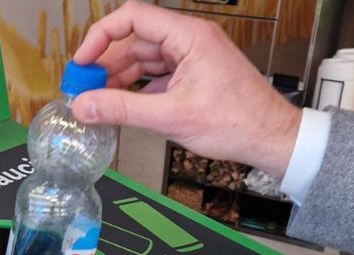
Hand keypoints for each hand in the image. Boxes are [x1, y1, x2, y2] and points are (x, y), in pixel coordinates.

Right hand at [72, 1, 300, 176]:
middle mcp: (190, 40)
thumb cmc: (238, 122)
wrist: (271, 138)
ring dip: (120, 78)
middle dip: (107, 63)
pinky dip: (137, 89)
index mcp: (188, 36)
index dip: (101, 36)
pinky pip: (157, 74)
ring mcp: (192, 57)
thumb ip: (122, 109)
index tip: (82, 61)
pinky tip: (123, 107)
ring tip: (99, 101)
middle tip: (84, 88)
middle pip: (135, 40)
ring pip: (144, 59)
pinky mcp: (193, 75)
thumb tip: (85, 105)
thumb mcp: (171, 117)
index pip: (133, 17)